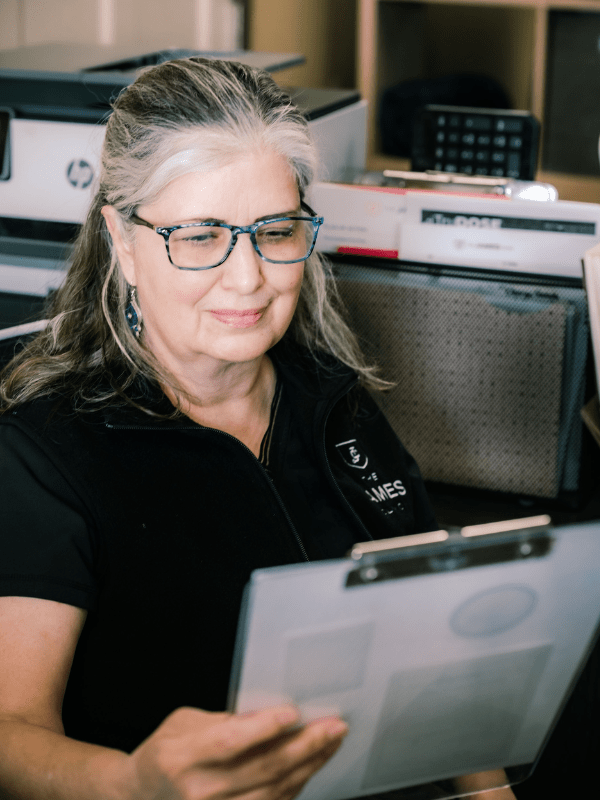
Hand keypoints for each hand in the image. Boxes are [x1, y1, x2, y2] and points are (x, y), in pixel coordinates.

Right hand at [126, 704, 347, 799]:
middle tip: (333, 727)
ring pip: (275, 791)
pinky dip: (296, 785)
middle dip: (306, 745)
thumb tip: (268, 715)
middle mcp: (199, 791)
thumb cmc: (164, 753)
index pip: (231, 741)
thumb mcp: (184, 722)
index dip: (264, 727)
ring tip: (330, 743)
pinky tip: (311, 766)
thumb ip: (224, 720)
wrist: (141, 796)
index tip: (293, 712)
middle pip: (263, 768)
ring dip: (309, 766)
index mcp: (182, 756)